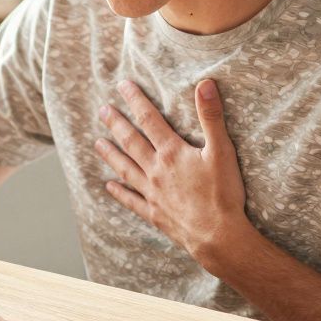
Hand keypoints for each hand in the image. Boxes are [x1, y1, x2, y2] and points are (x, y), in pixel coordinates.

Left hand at [95, 79, 249, 267]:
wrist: (218, 236)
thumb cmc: (223, 193)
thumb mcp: (222, 151)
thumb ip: (211, 116)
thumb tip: (205, 84)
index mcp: (171, 152)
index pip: (149, 119)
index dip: (136, 100)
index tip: (122, 85)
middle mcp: (156, 170)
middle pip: (131, 141)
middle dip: (117, 123)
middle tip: (102, 110)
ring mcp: (152, 193)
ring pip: (126, 168)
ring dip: (111, 154)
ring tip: (97, 143)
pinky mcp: (154, 213)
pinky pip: (132, 200)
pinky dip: (120, 192)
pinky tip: (109, 186)